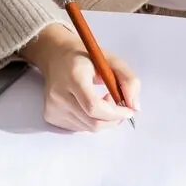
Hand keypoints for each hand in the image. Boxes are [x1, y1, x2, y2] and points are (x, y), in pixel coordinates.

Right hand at [21, 25, 140, 131]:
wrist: (55, 56)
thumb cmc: (85, 58)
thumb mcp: (111, 60)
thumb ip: (129, 80)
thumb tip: (135, 107)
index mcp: (73, 76)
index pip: (94, 106)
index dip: (115, 114)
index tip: (128, 110)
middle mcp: (59, 94)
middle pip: (92, 122)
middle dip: (113, 119)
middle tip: (118, 106)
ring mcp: (52, 107)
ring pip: (88, 128)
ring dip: (103, 120)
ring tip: (102, 101)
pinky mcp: (50, 116)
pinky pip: (79, 128)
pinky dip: (90, 121)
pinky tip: (88, 106)